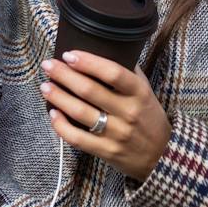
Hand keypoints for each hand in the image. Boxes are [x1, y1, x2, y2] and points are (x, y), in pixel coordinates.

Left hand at [38, 51, 171, 181]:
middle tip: (48, 65)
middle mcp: (128, 112)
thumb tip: (105, 50)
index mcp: (139, 93)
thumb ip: (128, 73)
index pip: (113, 73)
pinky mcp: (106, 151)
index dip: (89, 62)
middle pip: (90, 90)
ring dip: (58, 97)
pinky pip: (77, 138)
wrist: (162, 155)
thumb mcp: (146, 92)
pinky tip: (53, 113)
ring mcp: (116, 133)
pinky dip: (61, 125)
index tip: (69, 54)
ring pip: (80, 112)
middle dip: (64, 75)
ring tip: (45, 86)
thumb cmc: (149, 118)